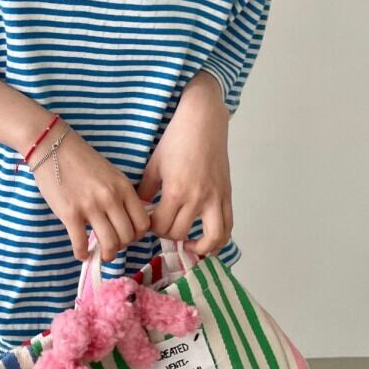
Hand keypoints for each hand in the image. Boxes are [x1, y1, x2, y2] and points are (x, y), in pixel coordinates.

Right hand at [31, 122, 150, 261]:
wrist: (53, 147)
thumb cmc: (81, 160)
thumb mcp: (111, 174)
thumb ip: (121, 194)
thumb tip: (125, 221)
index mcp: (123, 187)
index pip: (142, 223)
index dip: (137, 235)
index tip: (127, 235)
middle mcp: (110, 198)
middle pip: (127, 237)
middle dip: (122, 246)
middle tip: (113, 245)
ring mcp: (90, 207)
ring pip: (110, 244)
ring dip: (107, 254)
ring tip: (101, 253)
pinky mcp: (69, 214)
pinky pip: (80, 244)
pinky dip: (82, 254)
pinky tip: (81, 253)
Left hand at [136, 73, 232, 255]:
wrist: (203, 122)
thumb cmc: (175, 140)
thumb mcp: (154, 165)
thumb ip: (146, 190)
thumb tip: (140, 209)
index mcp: (176, 192)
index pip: (161, 226)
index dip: (151, 228)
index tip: (149, 221)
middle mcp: (198, 199)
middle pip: (180, 233)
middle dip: (168, 234)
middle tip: (163, 226)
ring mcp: (215, 198)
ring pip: (213, 238)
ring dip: (199, 247)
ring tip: (189, 246)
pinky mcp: (227, 195)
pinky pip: (228, 225)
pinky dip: (219, 239)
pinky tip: (207, 239)